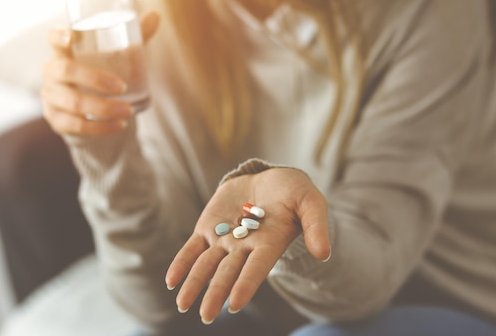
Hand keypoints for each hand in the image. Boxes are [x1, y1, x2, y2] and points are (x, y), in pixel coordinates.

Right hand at [41, 11, 159, 135]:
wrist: (89, 108)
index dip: (58, 36)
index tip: (71, 36)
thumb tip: (156, 15)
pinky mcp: (55, 119)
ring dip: (102, 108)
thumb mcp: (118, 55)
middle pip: (66, 71)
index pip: (53, 39)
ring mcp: (51, 96)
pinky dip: (99, 128)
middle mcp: (52, 72)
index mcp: (64, 52)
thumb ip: (135, 37)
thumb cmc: (103, 72)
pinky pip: (74, 125)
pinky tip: (119, 125)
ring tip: (128, 111)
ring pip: (72, 103)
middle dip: (95, 79)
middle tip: (122, 87)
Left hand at [165, 167, 330, 323]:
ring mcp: (224, 239)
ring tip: (183, 304)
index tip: (235, 304)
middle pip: (228, 272)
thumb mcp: (311, 202)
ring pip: (206, 265)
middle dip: (216, 292)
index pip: (256, 268)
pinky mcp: (208, 228)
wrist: (270, 179)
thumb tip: (324, 253)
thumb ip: (316, 226)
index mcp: (269, 244)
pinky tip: (171, 281)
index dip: (246, 284)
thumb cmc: (295, 193)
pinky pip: (192, 249)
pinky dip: (181, 263)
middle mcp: (245, 247)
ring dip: (195, 283)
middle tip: (205, 316)